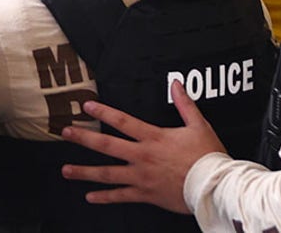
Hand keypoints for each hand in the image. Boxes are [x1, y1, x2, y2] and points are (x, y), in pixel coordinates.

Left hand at [59, 80, 225, 215]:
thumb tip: (176, 83)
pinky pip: (121, 196)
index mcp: (154, 137)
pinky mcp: (146, 194)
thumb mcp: (198, 125)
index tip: (86, 106)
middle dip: (83, 138)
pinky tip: (90, 196)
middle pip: (107, 145)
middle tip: (65, 133)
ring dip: (85, 171)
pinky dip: (105, 197)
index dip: (103, 112)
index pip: (123, 121)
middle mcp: (143, 156)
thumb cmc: (208, 156)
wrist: (215, 186)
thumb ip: (185, 103)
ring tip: (66, 170)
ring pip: (108, 173)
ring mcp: (142, 177)